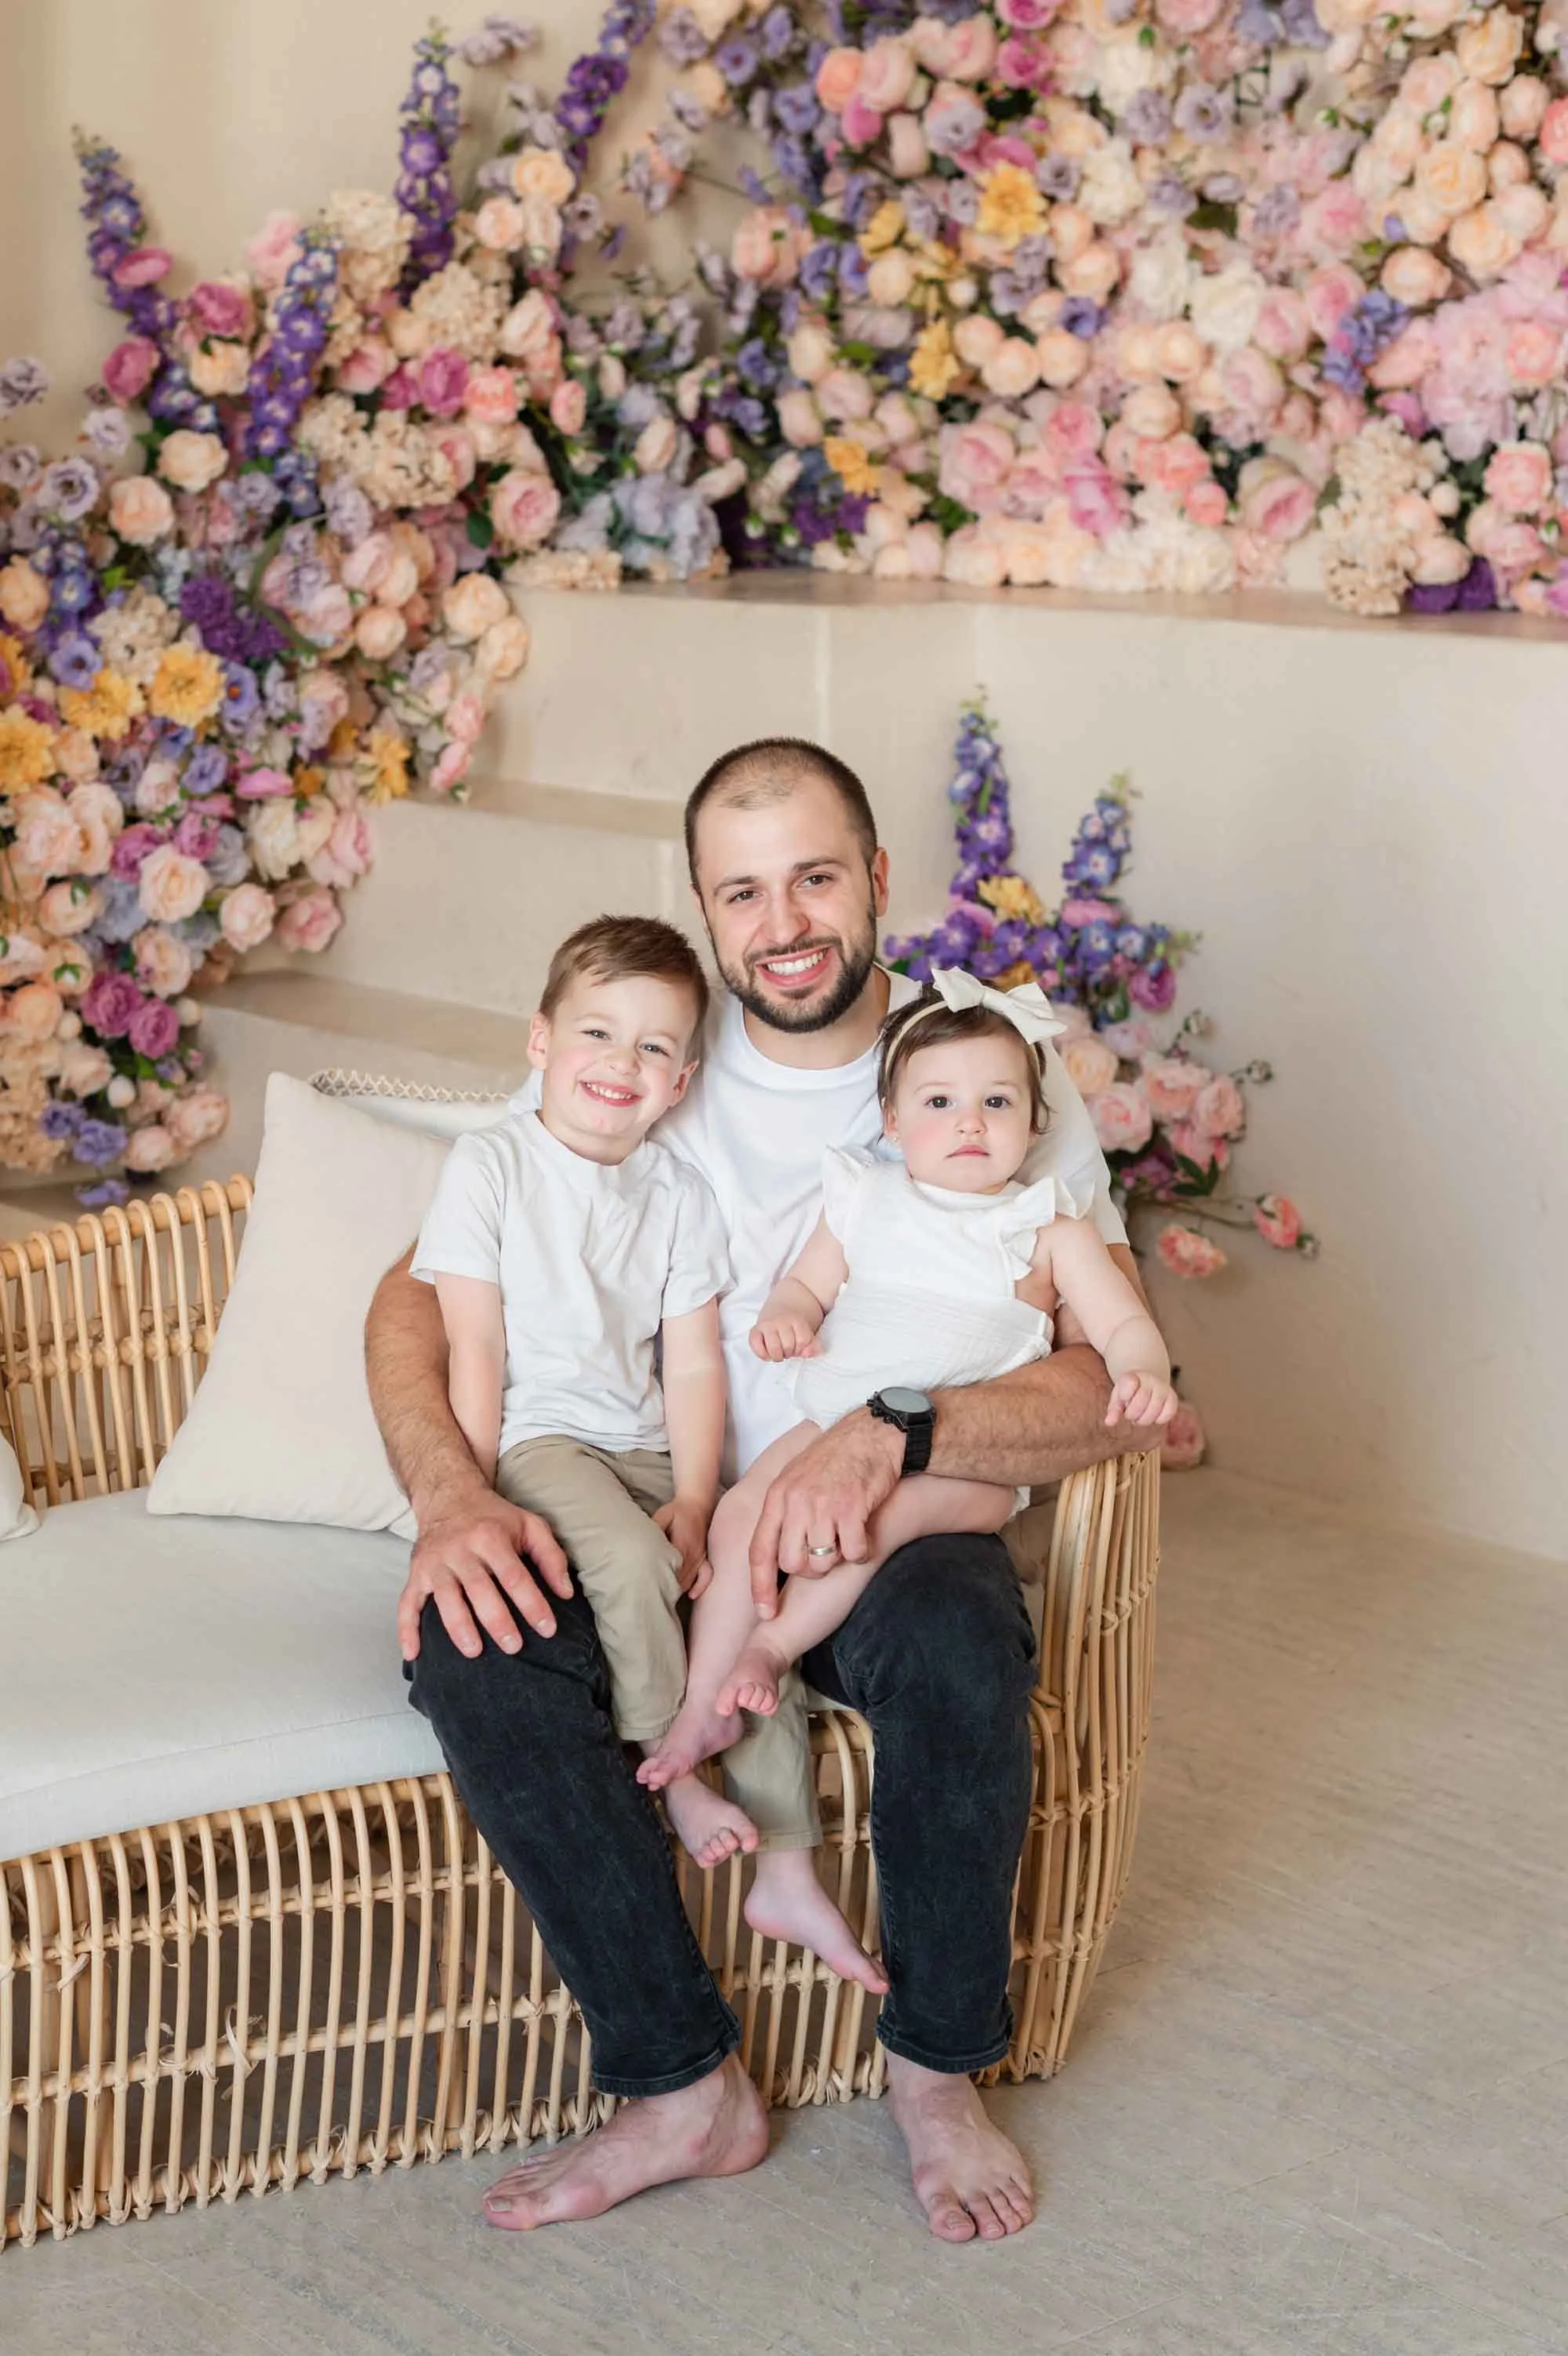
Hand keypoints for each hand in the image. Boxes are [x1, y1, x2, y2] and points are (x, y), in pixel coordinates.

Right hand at [397, 1485, 573, 1661]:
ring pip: (445, 1599)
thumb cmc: (495, 1517)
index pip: (514, 1576)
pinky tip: (412, 1654)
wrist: (449, 1496)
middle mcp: (460, 1550)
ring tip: (474, 1651)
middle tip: (514, 1647)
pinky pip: (407, 1603)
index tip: (548, 1629)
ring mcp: (435, 1563)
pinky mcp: (416, 1573)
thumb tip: (566, 1593)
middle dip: (497, 1621)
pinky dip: (406, 1629)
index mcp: (491, 1537)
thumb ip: (552, 1556)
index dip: (532, 1604)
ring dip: (458, 1628)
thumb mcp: (530, 1525)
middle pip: (479, 1590)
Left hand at [654, 1494, 714, 1597]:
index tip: (651, 1587)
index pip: (673, 1567)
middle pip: (681, 1578)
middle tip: (654, 1595)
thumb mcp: (663, 1514)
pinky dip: (700, 1586)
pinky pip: (706, 1575)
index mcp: (683, 1543)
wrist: (698, 1503)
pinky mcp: (705, 1557)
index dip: (662, 1579)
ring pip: (691, 1579)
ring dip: (680, 1588)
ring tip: (666, 1597)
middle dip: (669, 1588)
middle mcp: (694, 1552)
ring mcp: (701, 1556)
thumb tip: (643, 1542)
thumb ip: (655, 1527)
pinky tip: (692, 1594)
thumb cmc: (678, 1510)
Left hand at [748, 1410, 902, 1619]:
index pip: (760, 1551)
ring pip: (822, 1563)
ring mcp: (823, 1505)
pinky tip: (864, 1538)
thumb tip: (775, 1556)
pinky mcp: (852, 1508)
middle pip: (792, 1564)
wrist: (871, 1434)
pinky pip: (853, 1553)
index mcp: (777, 1497)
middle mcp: (795, 1502)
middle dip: (809, 1570)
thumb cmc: (835, 1459)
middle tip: (826, 1554)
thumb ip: (784, 1514)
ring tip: (846, 1540)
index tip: (765, 1613)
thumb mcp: (796, 1481)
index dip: (761, 1586)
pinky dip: (861, 1553)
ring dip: (837, 1561)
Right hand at [749, 1311, 819, 1362]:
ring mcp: (767, 1324)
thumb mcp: (808, 1330)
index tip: (799, 1347)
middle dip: (790, 1353)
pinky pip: (755, 1344)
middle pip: (788, 1346)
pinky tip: (768, 1355)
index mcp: (796, 1320)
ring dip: (777, 1356)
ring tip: (779, 1353)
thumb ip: (812, 1343)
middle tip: (789, 1350)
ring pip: (773, 1348)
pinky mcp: (755, 1329)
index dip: (802, 1349)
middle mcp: (780, 1320)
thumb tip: (808, 1354)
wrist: (783, 1303)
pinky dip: (762, 1354)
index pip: (803, 1341)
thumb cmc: (795, 1323)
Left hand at [1105, 1372, 1178, 1430]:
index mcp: (1132, 1376)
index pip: (1129, 1384)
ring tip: (1140, 1416)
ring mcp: (1162, 1387)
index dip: (1125, 1396)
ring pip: (1153, 1411)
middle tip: (1130, 1413)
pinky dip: (1159, 1419)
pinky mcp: (1173, 1398)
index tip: (1124, 1399)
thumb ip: (1113, 1410)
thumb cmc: (1129, 1393)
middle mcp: (1149, 1379)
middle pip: (1139, 1404)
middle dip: (1132, 1414)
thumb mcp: (1118, 1398)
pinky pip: (1167, 1414)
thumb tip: (1109, 1422)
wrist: (1147, 1382)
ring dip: (1144, 1420)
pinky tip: (1153, 1416)